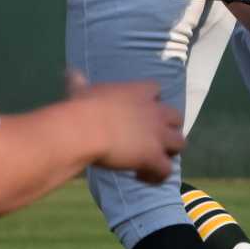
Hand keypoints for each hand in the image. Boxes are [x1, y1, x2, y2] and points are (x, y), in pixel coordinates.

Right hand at [66, 71, 185, 184]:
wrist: (85, 130)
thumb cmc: (81, 108)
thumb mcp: (81, 91)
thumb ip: (80, 82)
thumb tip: (69, 72)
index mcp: (139, 92)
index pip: (156, 89)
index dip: (151, 100)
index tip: (139, 109)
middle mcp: (155, 112)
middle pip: (177, 117)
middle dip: (168, 127)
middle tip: (151, 137)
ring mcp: (157, 135)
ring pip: (180, 144)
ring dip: (168, 151)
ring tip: (151, 159)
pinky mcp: (154, 157)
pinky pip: (166, 170)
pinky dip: (157, 175)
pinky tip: (140, 176)